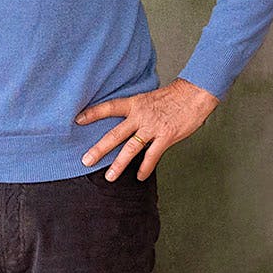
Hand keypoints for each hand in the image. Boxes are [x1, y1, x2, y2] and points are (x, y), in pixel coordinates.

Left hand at [76, 78, 219, 180]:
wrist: (194, 94)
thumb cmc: (172, 96)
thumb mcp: (148, 98)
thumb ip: (136, 111)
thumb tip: (125, 121)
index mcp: (135, 104)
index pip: (109, 108)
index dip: (92, 114)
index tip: (77, 120)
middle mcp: (140, 116)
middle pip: (115, 134)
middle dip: (99, 149)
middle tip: (85, 161)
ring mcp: (153, 127)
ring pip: (131, 148)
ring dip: (119, 164)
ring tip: (109, 177)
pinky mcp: (166, 137)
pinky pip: (152, 156)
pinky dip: (145, 167)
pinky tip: (139, 177)